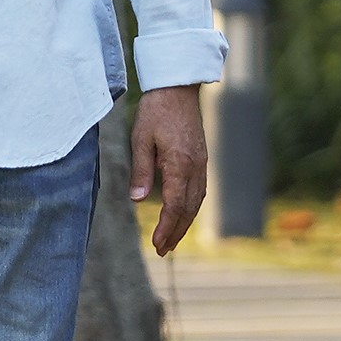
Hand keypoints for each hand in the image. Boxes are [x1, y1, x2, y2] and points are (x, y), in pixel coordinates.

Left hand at [130, 83, 208, 255]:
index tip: (156, 245)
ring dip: (184, 223)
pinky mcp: (201, 160)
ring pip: (197, 202)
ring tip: (170, 240)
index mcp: (180, 164)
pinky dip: (191, 208)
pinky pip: (199, 190)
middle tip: (162, 251)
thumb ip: (141, 171)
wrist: (178, 89)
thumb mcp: (140, 139)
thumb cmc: (155, 112)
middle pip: (189, 209)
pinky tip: (182, 216)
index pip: (176, 205)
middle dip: (176, 232)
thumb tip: (138, 200)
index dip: (166, 228)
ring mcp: (202, 164)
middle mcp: (196, 168)